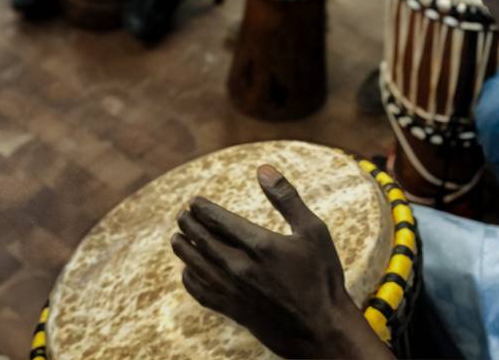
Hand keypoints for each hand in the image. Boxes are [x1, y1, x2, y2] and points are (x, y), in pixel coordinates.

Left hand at [172, 165, 378, 358]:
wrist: (322, 328)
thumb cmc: (322, 275)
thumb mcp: (312, 229)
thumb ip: (286, 197)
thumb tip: (263, 169)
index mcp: (260, 245)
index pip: (221, 222)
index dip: (204, 210)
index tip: (193, 201)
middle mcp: (242, 268)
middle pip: (205, 243)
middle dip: (190, 227)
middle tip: (181, 215)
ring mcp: (236, 292)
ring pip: (199, 268)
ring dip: (185, 252)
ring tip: (176, 239)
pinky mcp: (235, 312)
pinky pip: (204, 294)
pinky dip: (191, 282)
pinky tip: (188, 273)